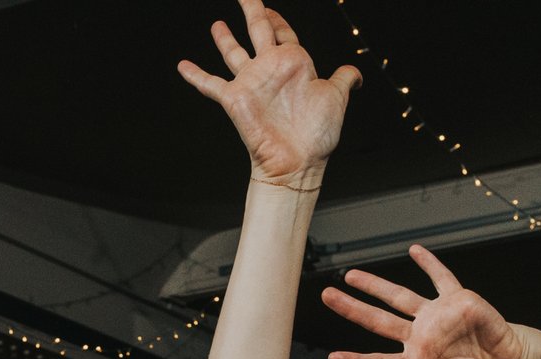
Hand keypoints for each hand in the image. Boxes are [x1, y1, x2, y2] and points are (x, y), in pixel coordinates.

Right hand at [176, 4, 361, 190]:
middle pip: (259, 30)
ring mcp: (252, 83)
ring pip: (234, 53)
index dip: (279, 19)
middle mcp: (271, 69)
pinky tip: (183, 65)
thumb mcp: (336, 97)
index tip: (270, 9)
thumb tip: (357, 75)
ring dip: (225, 38)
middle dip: (252, 9)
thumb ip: (345, 79)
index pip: (284, 33)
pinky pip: (210, 84)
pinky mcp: (235, 98)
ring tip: (217, 24)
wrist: (298, 161)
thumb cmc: (317, 134)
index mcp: (294, 64)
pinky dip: (196, 75)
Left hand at [321, 247, 530, 358]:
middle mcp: (418, 336)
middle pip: (378, 321)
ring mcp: (434, 316)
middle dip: (352, 308)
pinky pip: (440, 277)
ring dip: (375, 285)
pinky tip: (413, 250)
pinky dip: (428, 264)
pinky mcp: (455, 299)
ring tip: (350, 275)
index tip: (331, 358)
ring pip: (399, 297)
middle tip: (326, 296)